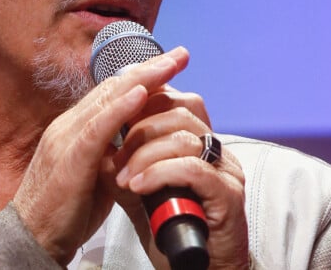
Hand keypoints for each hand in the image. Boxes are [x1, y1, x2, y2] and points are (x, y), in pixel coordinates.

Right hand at [12, 47, 189, 265]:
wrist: (32, 239)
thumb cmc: (65, 209)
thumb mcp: (95, 173)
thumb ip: (113, 151)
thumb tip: (140, 139)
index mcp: (76, 126)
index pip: (113, 92)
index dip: (143, 75)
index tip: (170, 64)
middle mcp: (70, 124)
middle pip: (114, 87)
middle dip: (149, 68)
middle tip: (180, 54)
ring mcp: (67, 137)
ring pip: (107, 99)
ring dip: (142, 79)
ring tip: (169, 65)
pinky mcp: (69, 158)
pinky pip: (96, 128)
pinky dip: (120, 108)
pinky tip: (141, 93)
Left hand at [112, 82, 248, 268]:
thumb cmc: (168, 229)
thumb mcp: (139, 190)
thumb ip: (126, 164)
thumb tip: (102, 144)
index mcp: (197, 140)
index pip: (174, 100)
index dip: (143, 101)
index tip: (115, 115)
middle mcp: (215, 149)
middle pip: (178, 111)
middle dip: (139, 128)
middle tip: (116, 155)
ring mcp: (225, 169)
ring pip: (183, 137)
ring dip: (145, 153)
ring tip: (126, 176)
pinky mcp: (228, 194)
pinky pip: (191, 168)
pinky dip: (159, 173)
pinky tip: (139, 186)